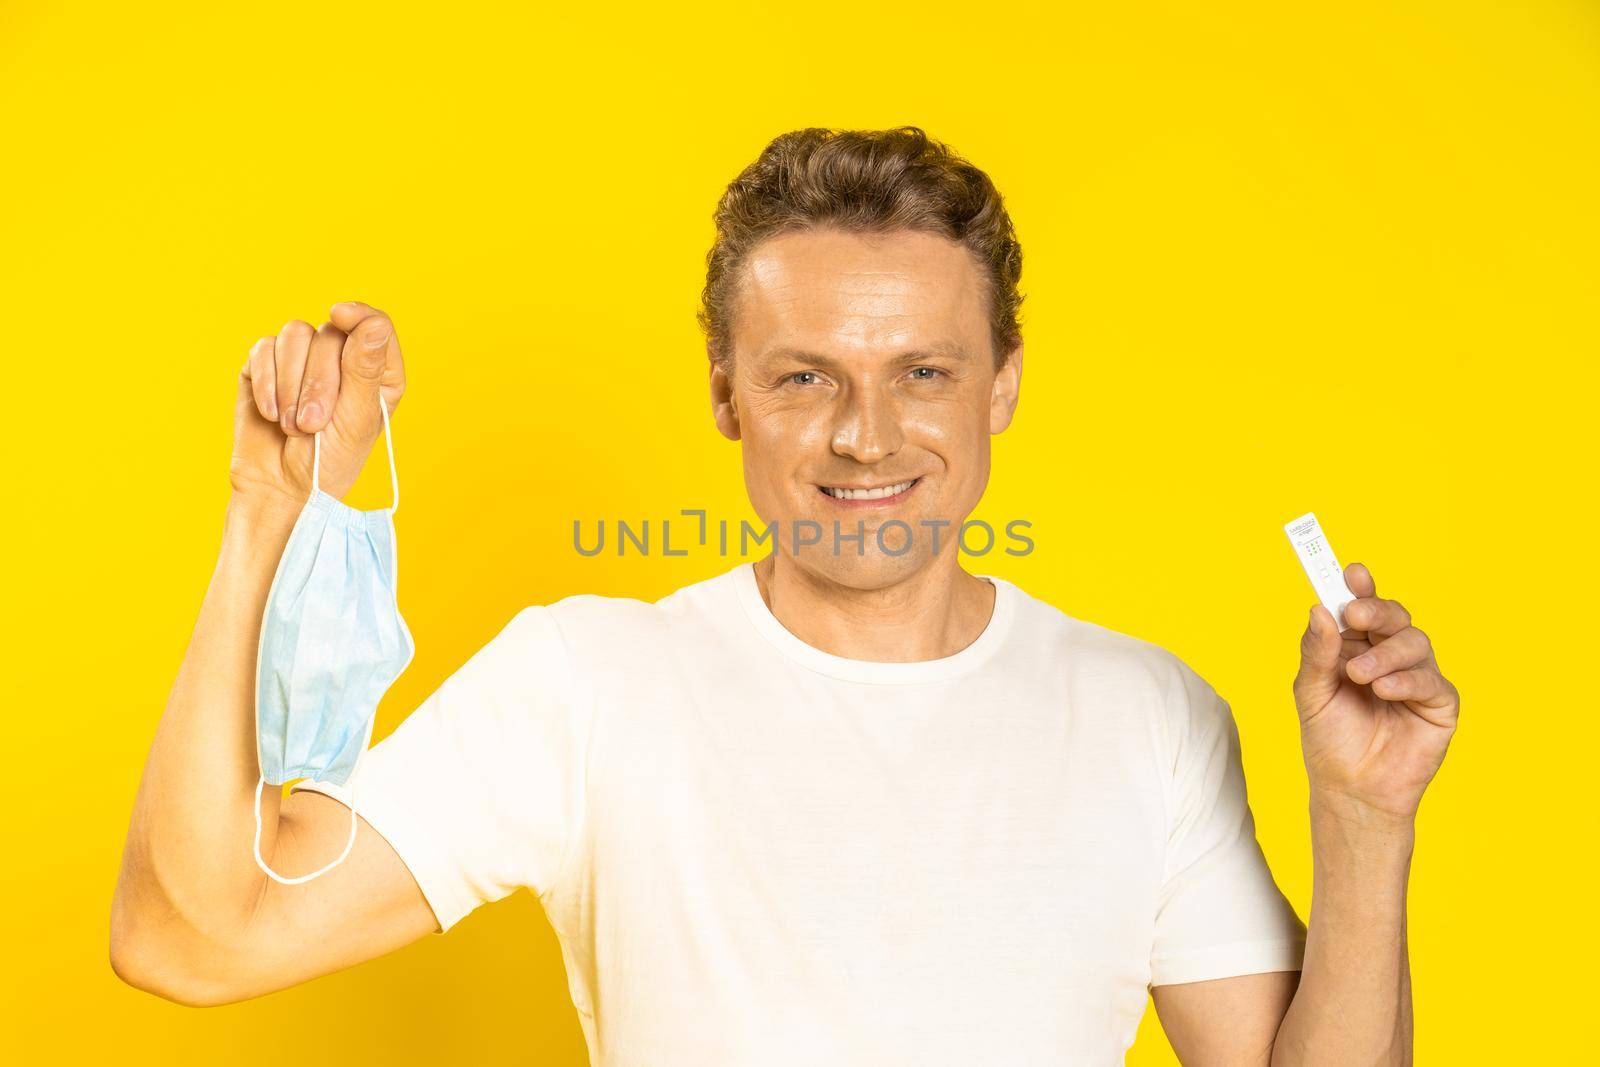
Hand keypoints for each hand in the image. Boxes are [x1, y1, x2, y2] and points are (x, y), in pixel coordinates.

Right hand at [230, 300, 406, 509]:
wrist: (280, 488)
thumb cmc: (328, 461)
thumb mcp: (356, 418)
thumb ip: (364, 369)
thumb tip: (375, 323)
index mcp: (376, 372)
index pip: (375, 325)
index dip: (359, 316)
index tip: (341, 315)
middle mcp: (341, 359)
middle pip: (330, 333)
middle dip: (318, 381)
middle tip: (312, 424)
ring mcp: (301, 360)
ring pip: (295, 334)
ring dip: (291, 383)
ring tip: (292, 425)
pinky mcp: (265, 367)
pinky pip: (263, 349)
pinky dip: (266, 382)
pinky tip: (270, 414)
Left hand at [1291, 562, 1459, 820]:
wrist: (1350, 790)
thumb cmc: (1329, 740)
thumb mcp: (1311, 693)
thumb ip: (1317, 653)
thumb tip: (1319, 610)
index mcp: (1355, 647)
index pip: (1361, 608)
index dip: (1359, 588)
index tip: (1351, 572)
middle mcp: (1388, 656)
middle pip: (1393, 616)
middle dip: (1376, 609)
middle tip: (1358, 614)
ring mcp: (1416, 677)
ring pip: (1414, 641)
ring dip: (1386, 653)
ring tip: (1361, 676)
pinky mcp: (1439, 704)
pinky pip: (1431, 680)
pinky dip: (1406, 680)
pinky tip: (1385, 690)